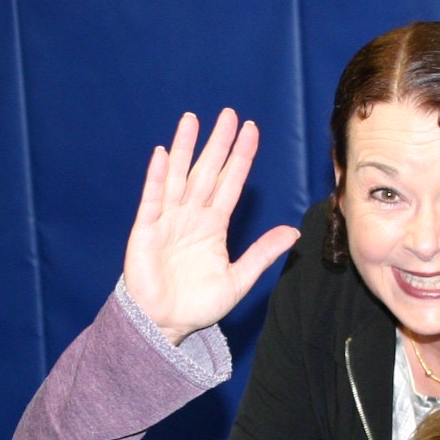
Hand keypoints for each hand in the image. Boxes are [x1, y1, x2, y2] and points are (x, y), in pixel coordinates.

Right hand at [123, 109, 298, 343]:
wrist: (165, 325)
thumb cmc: (198, 305)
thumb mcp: (238, 279)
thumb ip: (262, 254)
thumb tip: (292, 233)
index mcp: (214, 226)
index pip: (230, 184)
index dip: (240, 158)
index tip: (251, 131)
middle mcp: (192, 216)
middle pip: (207, 172)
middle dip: (218, 144)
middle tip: (228, 114)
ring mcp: (168, 221)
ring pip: (179, 177)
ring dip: (185, 149)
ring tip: (192, 120)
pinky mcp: (146, 231)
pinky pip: (152, 200)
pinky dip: (157, 178)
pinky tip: (162, 155)